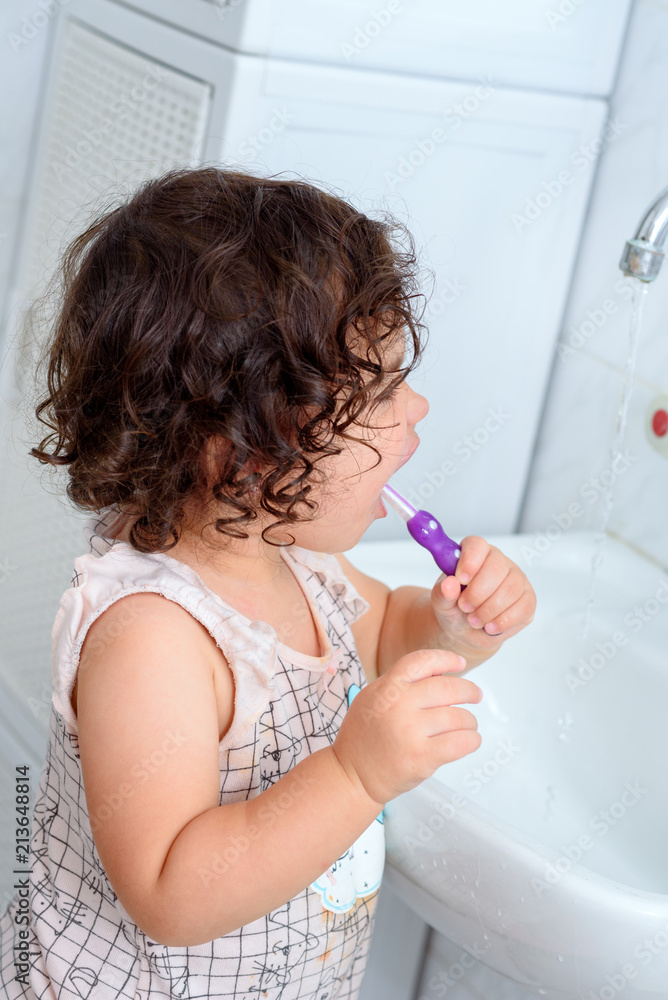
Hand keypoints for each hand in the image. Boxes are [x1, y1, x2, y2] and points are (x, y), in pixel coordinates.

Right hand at [332, 648, 482, 805]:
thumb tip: (440, 672)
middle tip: (475, 695)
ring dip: (469, 721)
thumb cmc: (363, 737)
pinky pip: (460, 742)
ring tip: (467, 725)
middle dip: (469, 691)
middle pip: (448, 688)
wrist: (351, 774)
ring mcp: (411, 732)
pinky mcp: (422, 757)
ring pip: (459, 717)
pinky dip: (472, 740)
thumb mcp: (373, 698)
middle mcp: (399, 705)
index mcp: (387, 688)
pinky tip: (470, 740)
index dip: (445, 659)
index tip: (460, 663)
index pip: (422, 661)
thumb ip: (401, 684)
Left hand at [429, 535, 536, 662]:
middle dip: (478, 592)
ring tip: (473, 620)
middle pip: (497, 567)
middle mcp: (499, 562)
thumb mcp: (441, 601)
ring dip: (489, 609)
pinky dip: (504, 620)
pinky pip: (524, 606)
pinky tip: (490, 627)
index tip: (460, 579)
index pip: (477, 545)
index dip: (470, 560)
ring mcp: (517, 579)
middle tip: (464, 607)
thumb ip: (442, 592)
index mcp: (475, 554)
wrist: (465, 630)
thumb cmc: (453, 608)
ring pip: (511, 589)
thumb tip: (449, 584)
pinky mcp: (528, 600)